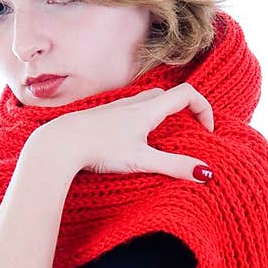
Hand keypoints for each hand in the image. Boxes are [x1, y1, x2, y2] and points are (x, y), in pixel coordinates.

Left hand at [33, 82, 214, 179]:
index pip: (187, 94)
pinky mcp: (103, 117)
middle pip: (169, 95)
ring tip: (166, 138)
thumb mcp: (141, 160)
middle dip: (186, 110)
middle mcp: (134, 103)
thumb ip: (174, 166)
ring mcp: (117, 108)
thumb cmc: (99, 149)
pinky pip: (132, 111)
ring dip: (164, 114)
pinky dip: (144, 119)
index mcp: (148, 109)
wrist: (60, 143)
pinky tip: (135, 141)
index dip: (204, 108)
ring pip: (149, 101)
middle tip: (191, 132)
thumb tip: (205, 173)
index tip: (207, 131)